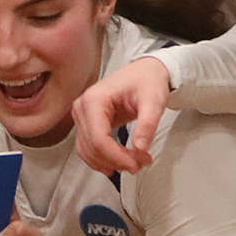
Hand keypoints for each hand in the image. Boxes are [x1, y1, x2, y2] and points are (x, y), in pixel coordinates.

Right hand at [73, 56, 171, 175]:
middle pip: (92, 147)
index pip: (99, 139)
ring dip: (109, 162)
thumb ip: (147, 124)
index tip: (136, 164)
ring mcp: (82, 115)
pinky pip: (87, 147)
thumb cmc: (148, 80)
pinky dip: (102, 159)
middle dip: (116, 161)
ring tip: (134, 163)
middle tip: (140, 163)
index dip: (116, 157)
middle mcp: (83, 107)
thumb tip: (140, 148)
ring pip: (87, 151)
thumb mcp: (153, 101)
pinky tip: (117, 164)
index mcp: (95, 99)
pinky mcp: (87, 122)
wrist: (145, 71)